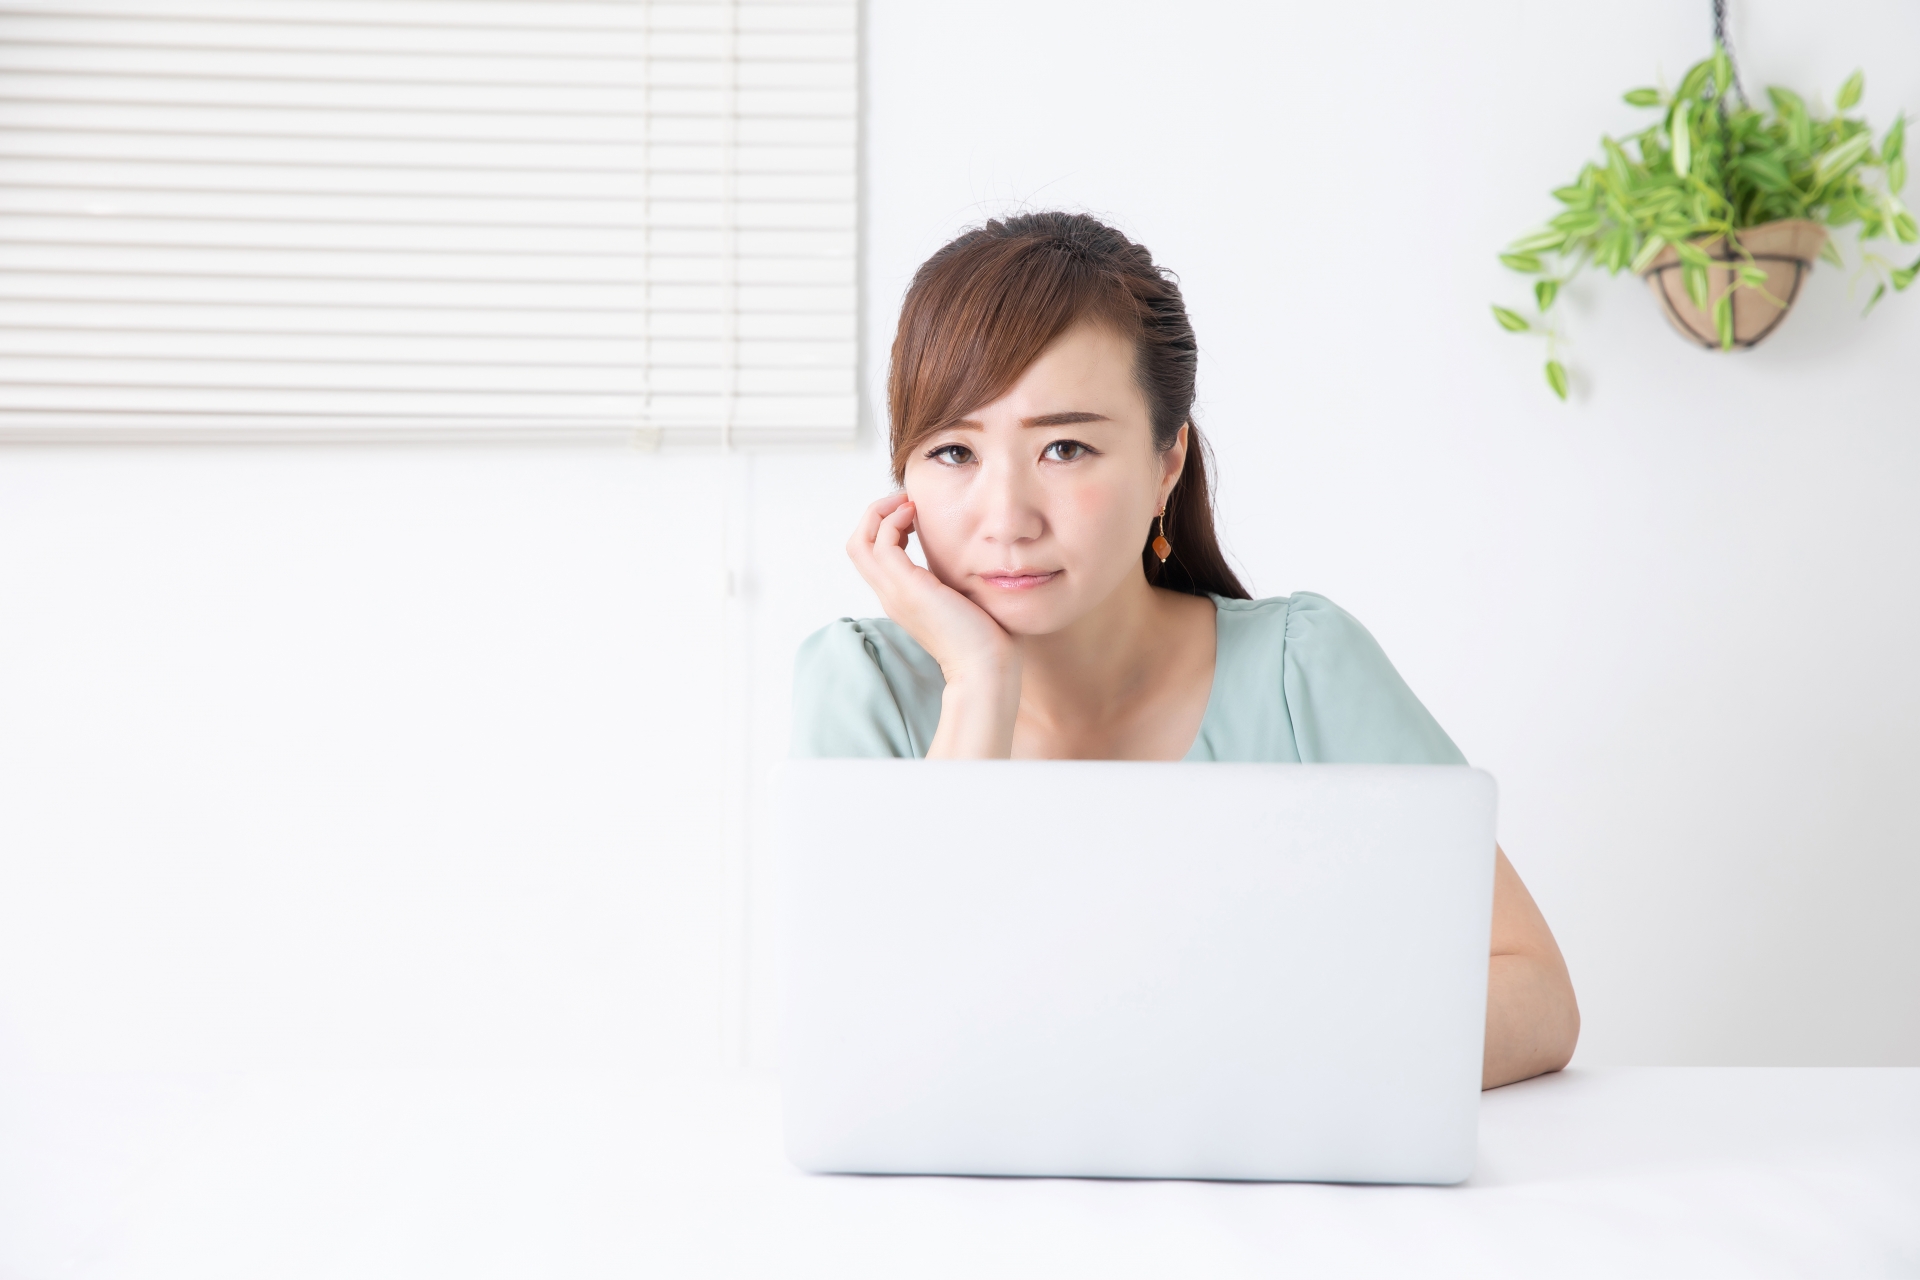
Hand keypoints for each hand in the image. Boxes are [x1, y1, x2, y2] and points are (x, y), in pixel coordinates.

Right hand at [846, 493, 1020, 756]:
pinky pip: (882, 542)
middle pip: (857, 545)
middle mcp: (891, 595)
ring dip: (880, 512)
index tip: (913, 513)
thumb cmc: (987, 639)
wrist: (986, 668)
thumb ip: (958, 579)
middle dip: (876, 514)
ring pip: (860, 541)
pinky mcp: (907, 588)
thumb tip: (977, 558)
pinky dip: (893, 521)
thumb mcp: (965, 599)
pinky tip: (917, 514)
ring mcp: (894, 592)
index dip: (886, 527)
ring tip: (908, 503)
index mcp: (902, 598)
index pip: (872, 556)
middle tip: (904, 501)